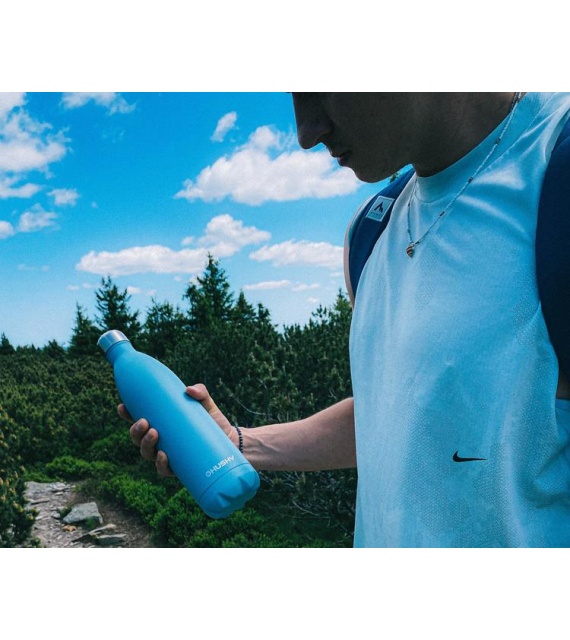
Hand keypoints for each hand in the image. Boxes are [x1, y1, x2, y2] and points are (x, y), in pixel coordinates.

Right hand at [118, 383, 237, 476]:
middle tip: (145, 422)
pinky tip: (163, 456)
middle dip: (135, 431)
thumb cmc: (213, 421)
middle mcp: (161, 441)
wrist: (230, 441)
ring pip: (146, 453)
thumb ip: (200, 392)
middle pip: (137, 439)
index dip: (127, 414)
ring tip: (154, 434)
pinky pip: (163, 469)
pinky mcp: (179, 468)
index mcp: (162, 424)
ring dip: (145, 445)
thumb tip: (189, 389)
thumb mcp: (206, 404)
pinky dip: (161, 464)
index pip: (138, 419)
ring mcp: (168, 455)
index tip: (122, 407)